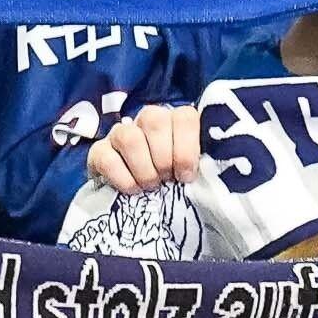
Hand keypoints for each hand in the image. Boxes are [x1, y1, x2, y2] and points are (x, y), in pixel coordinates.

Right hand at [84, 100, 209, 199]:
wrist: (142, 201)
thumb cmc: (176, 183)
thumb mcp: (196, 173)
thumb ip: (206, 165)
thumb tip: (218, 172)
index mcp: (178, 121)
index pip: (184, 116)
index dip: (186, 148)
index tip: (186, 175)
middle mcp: (149, 120)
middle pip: (154, 120)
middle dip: (163, 158)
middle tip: (167, 180)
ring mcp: (121, 133)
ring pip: (129, 137)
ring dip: (143, 169)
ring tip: (151, 186)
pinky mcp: (99, 151)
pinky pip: (106, 157)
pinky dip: (122, 178)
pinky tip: (132, 190)